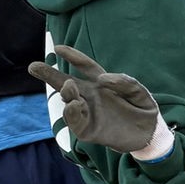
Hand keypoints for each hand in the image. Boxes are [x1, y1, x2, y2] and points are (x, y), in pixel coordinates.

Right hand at [29, 44, 166, 155]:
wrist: (150, 135)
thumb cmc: (143, 110)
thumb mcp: (139, 92)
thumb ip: (124, 82)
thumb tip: (102, 79)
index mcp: (101, 84)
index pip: (85, 67)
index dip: (73, 56)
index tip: (58, 48)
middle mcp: (91, 97)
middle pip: (66, 84)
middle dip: (49, 75)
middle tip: (33, 66)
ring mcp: (89, 113)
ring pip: (68, 102)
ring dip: (66, 93)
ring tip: (68, 86)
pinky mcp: (89, 131)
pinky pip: (75, 122)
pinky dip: (72, 113)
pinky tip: (74, 104)